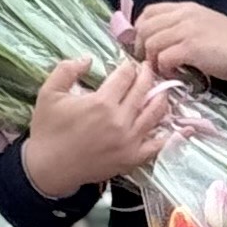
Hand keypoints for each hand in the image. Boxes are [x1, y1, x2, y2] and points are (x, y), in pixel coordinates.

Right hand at [20, 53, 169, 197]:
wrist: (49, 168)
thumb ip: (67, 70)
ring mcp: (129, 141)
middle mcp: (120, 120)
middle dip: (147, 75)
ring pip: (156, 113)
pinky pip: (158, 145)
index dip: (129, 66)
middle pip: (144, 90)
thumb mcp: (49, 93)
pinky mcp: (132, 158)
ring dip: (161, 97)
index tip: (129, 64)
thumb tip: (87, 58)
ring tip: (160, 90)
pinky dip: (170, 135)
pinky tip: (178, 128)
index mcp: (101, 102)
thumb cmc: (48, 130)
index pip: (126, 76)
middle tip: (148, 69)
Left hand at [129, 0, 226, 86]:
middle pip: (145, 27)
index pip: (150, 11)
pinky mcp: (191, 48)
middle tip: (149, 63)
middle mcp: (184, 15)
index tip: (144, 45)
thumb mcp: (205, 26)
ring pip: (151, 43)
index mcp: (186, 8)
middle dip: (141, 47)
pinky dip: (164, 69)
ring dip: (152, 60)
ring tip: (163, 70)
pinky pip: (163, 58)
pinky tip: (175, 74)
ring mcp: (186, 30)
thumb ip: (183, 28)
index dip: (140, 28)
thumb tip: (162, 41)